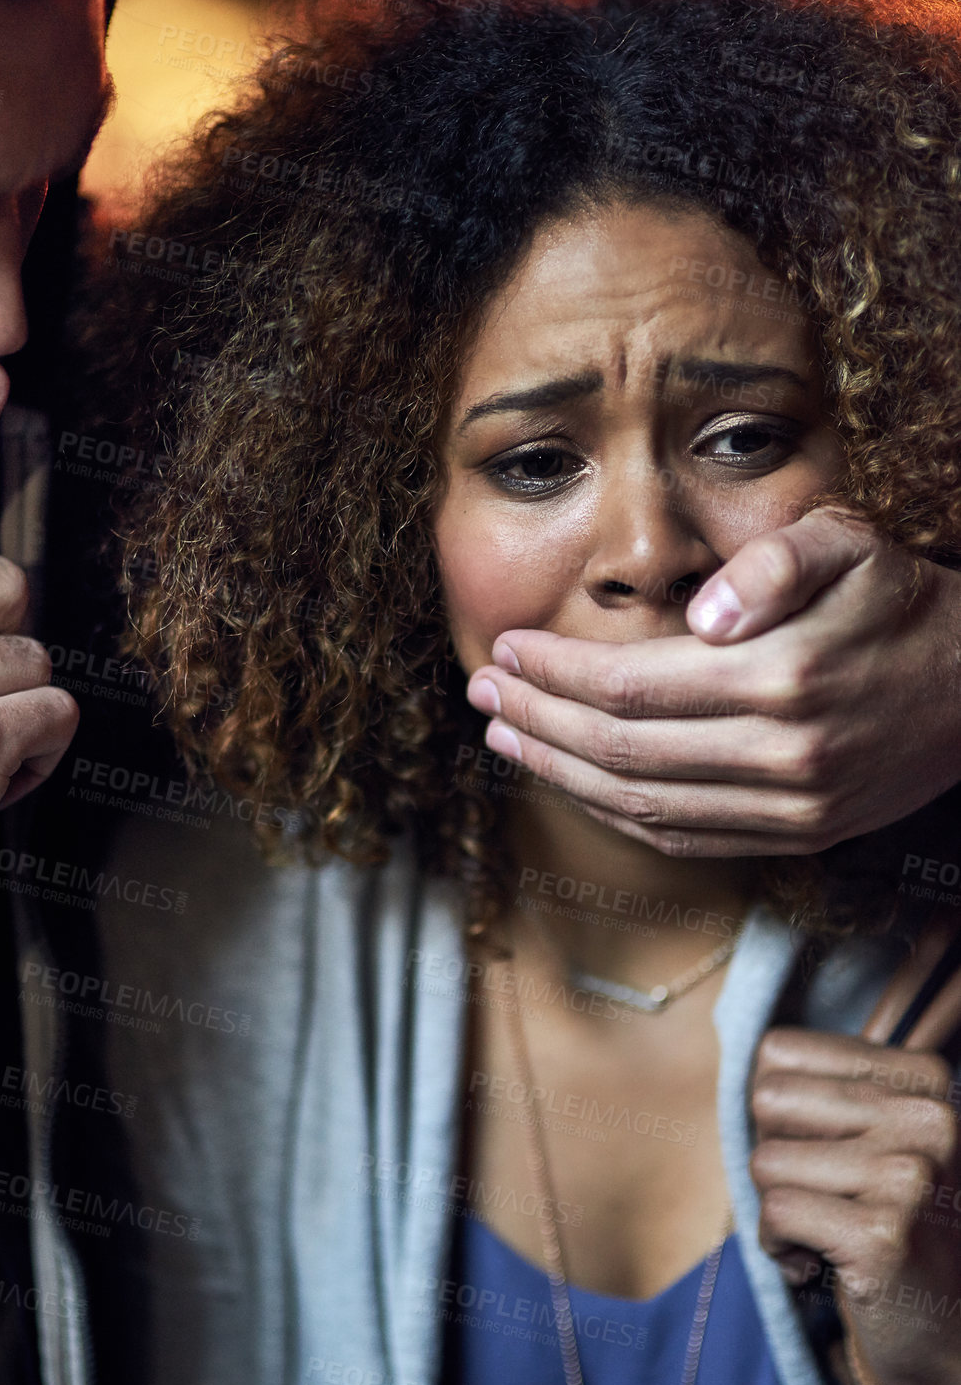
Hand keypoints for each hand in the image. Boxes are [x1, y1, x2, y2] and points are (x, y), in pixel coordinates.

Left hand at [465, 508, 960, 855]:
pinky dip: (616, 815)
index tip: (505, 651)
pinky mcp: (798, 835)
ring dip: (560, 774)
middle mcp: (781, 756)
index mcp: (782, 678)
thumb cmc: (901, 601)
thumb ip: (774, 565)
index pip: (629, 685)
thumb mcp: (850, 547)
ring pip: (641, 804)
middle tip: (483, 694)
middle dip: (536, 721)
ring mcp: (790, 807)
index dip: (554, 673)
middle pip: (619, 750)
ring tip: (505, 739)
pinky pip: (685, 837)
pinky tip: (574, 784)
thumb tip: (705, 613)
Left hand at [751, 1023, 960, 1384]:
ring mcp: (911, 1176)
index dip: (778, 1113)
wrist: (948, 1337)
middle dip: (774, 1158)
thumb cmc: (887, 1224)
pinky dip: (780, 1248)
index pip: (780, 1054)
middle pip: (768, 1101)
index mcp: (923, 1079)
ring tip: (829, 1235)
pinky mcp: (884, 1235)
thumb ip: (816, 1090)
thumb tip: (742, 1065)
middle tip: (822, 1199)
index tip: (823, 1155)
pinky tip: (823, 1266)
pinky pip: (776, 1213)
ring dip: (777, 1210)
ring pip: (765, 1161)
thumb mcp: (866, 1137)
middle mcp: (929, 1118)